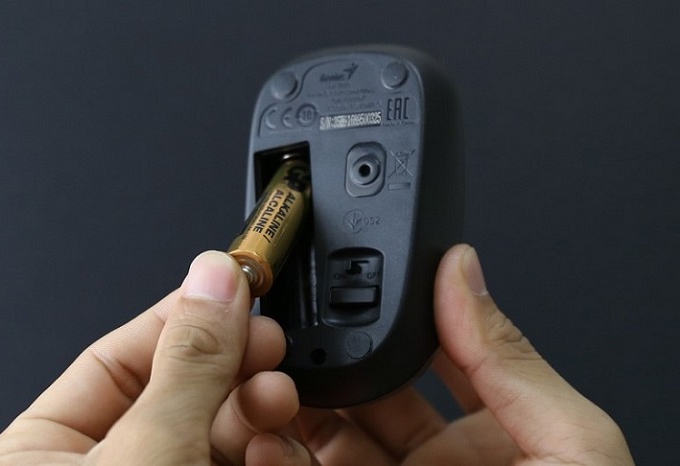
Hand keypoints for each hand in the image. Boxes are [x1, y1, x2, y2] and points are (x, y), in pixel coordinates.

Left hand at [0, 251, 310, 464]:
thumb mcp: (148, 452)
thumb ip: (188, 364)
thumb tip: (216, 277)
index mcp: (47, 454)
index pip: (118, 356)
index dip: (183, 316)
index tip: (236, 286)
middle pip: (180, 390)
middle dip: (233, 364)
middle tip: (268, 341)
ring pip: (220, 428)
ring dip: (258, 406)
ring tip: (279, 395)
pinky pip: (243, 458)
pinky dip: (267, 447)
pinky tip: (276, 442)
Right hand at [291, 244, 634, 464]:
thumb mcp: (567, 446)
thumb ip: (507, 358)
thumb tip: (463, 271)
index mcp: (491, 434)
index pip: (421, 359)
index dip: (380, 328)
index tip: (341, 301)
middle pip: (361, 401)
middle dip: (321, 370)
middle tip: (286, 345)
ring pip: (323, 445)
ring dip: (288, 414)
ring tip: (265, 389)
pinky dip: (279, 465)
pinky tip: (262, 447)